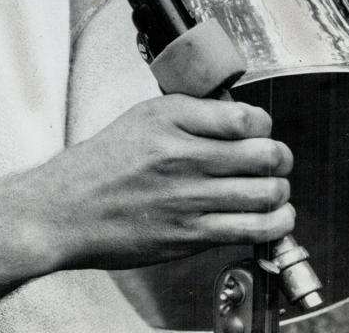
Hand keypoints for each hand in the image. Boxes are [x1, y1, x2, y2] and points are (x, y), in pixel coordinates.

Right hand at [0, 95, 293, 310]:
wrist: (68, 209)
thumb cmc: (102, 165)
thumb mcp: (142, 118)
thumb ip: (190, 114)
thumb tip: (235, 117)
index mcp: (171, 118)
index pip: (244, 116)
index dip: (264, 123)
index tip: (262, 129)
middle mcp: (184, 154)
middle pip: (264, 154)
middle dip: (280, 157)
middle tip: (277, 159)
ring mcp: (189, 197)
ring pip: (265, 192)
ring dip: (280, 191)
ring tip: (276, 190)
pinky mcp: (191, 234)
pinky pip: (252, 229)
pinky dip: (274, 224)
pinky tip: (273, 218)